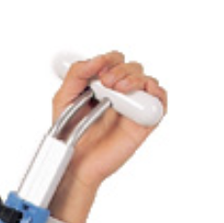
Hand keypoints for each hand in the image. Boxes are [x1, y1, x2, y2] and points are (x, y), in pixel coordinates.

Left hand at [55, 50, 167, 190]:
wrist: (75, 163)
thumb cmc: (69, 135)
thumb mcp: (64, 98)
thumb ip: (76, 74)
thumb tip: (97, 59)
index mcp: (102, 85)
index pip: (115, 61)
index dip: (110, 59)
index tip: (99, 69)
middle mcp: (120, 94)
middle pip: (133, 67)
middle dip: (121, 69)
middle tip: (107, 82)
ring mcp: (133, 107)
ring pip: (147, 80)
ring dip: (135, 78)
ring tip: (119, 89)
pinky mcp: (144, 122)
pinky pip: (159, 101)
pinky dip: (156, 92)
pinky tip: (141, 94)